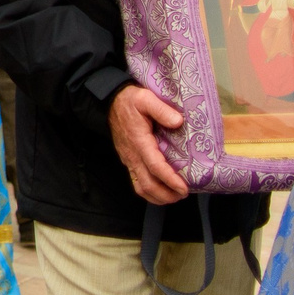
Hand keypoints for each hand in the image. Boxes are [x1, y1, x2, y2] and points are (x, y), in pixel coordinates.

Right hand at [110, 84, 189, 204]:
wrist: (109, 103)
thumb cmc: (129, 101)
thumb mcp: (145, 98)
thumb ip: (161, 109)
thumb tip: (178, 122)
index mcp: (139, 141)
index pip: (155, 167)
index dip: (170, 180)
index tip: (184, 188)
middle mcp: (132, 155)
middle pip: (148, 184)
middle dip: (167, 194)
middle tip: (184, 194)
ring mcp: (129, 160)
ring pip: (141, 187)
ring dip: (158, 197)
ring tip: (175, 196)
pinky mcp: (128, 161)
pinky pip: (137, 183)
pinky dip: (150, 193)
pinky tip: (162, 191)